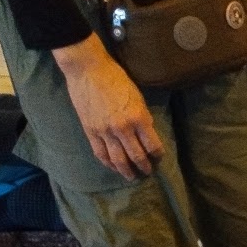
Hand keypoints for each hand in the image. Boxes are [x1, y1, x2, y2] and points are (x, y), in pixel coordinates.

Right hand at [53, 35, 162, 179]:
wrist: (87, 69)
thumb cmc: (116, 78)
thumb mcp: (138, 97)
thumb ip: (142, 118)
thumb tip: (146, 133)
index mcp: (139, 118)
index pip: (153, 146)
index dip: (158, 155)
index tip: (158, 158)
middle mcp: (123, 128)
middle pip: (137, 156)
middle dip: (144, 167)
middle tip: (148, 172)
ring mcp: (105, 131)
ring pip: (118, 160)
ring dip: (126, 171)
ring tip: (131, 177)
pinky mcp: (90, 131)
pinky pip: (101, 153)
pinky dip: (108, 163)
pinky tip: (113, 167)